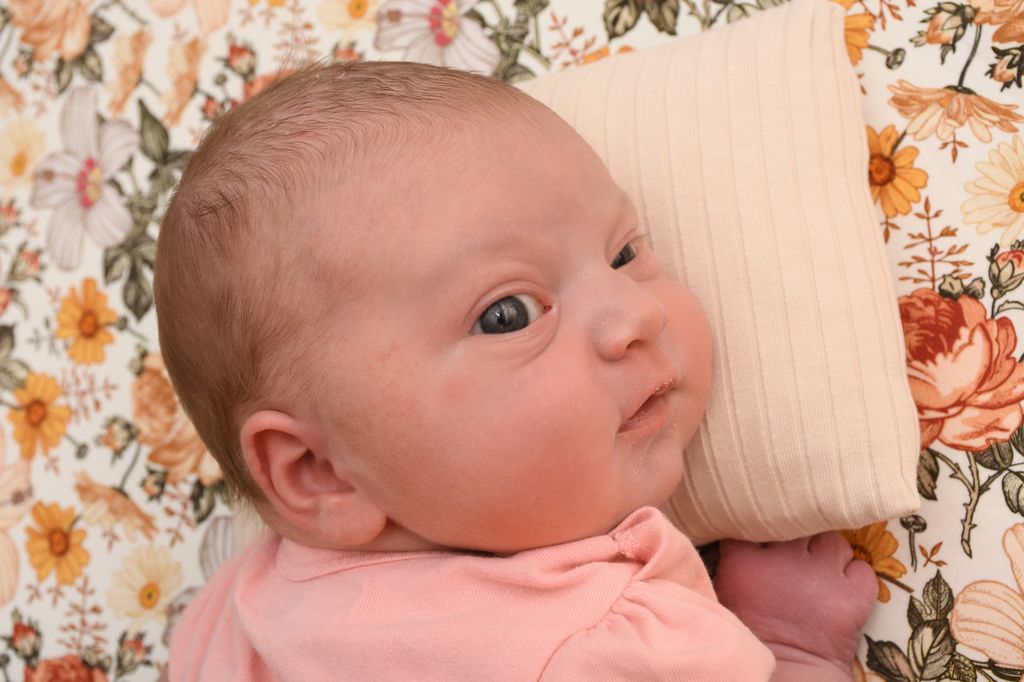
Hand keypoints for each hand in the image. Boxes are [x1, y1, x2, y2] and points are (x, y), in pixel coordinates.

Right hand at [714, 532, 877, 669]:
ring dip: (829, 552)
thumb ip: (738, 559)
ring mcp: (823, 575)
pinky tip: (845, 587)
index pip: (756, 520)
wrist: (787, 676)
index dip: (764, 524)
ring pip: (833, 541)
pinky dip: (856, 576)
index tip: (765, 535)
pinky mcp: (854, 595)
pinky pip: (862, 569)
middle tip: (797, 553)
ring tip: (823, 570)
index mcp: (747, 559)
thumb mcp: (728, 590)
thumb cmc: (751, 636)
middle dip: (799, 535)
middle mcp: (786, 558)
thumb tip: (745, 534)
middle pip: (799, 525)